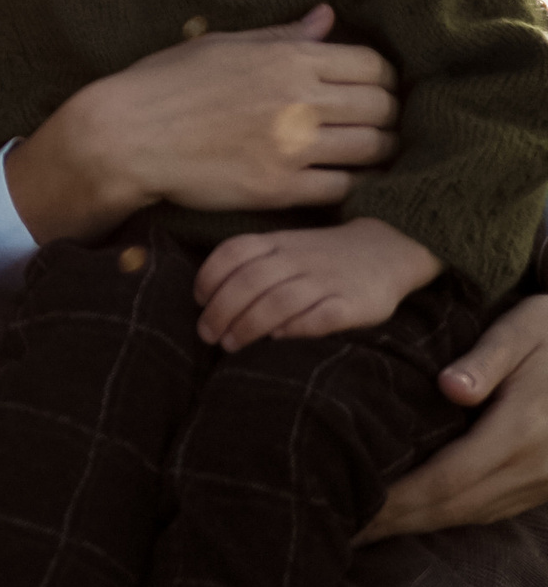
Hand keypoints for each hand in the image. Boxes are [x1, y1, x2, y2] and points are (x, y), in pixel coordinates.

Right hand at [5, 7, 397, 244]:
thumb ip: (281, 35)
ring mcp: (291, 147)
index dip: (383, 79)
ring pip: (373, 150)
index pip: (372, 65)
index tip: (374, 89)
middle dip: (388, 115)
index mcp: (284, 58)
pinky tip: (345, 180)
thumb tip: (328, 17)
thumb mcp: (221, 46)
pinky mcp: (279, 189)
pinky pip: (344, 188)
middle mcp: (296, 100)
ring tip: (368, 154)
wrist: (125, 136)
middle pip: (382, 108)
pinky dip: (355, 185)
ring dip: (380, 152)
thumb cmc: (165, 84)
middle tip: (377, 124)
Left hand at [195, 215, 440, 348]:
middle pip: (250, 282)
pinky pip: (322, 316)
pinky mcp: (353, 303)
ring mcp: (327, 280)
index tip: (198, 302)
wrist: (388, 247)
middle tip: (207, 335)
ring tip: (230, 345)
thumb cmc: (323, 254)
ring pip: (280, 301)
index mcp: (278, 242)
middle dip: (221, 310)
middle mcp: (298, 259)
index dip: (210, 277)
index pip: (234, 253)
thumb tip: (211, 299)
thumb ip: (254, 262)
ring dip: (249, 324)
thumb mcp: (286, 246)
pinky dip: (297, 327)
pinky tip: (279, 339)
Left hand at [360, 296, 547, 540]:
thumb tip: (449, 387)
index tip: (358, 505)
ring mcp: (543, 481)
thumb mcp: (523, 330)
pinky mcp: (544, 485)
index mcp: (522, 428)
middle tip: (350, 529)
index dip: (401, 498)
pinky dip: (451, 515)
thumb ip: (485, 359)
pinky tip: (418, 515)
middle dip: (400, 520)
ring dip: (422, 524)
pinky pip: (492, 509)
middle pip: (456, 505)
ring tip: (372, 526)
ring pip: (474, 513)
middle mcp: (534, 466)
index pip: (449, 477)